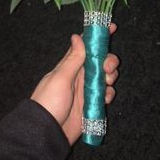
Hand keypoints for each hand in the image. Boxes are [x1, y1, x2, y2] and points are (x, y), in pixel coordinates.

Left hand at [31, 23, 118, 144]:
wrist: (48, 132)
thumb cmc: (50, 101)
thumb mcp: (60, 78)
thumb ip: (72, 59)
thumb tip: (76, 36)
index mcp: (71, 65)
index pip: (86, 46)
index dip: (98, 36)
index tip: (111, 27)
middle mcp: (80, 74)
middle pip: (101, 60)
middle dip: (109, 61)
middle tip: (108, 68)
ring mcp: (87, 89)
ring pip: (106, 76)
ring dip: (111, 77)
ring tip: (106, 84)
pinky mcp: (93, 103)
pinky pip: (106, 94)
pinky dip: (109, 94)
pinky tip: (105, 99)